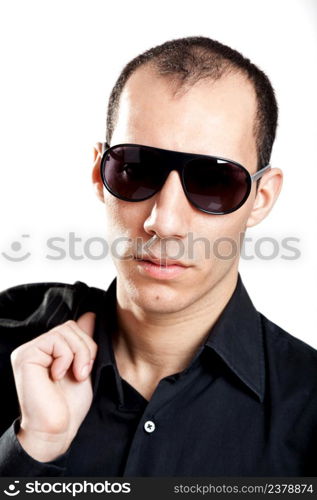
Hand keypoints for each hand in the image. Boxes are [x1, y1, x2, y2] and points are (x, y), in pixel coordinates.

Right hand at [10, 312, 96, 461]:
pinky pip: (55, 341)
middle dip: (85, 348)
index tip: (86, 368)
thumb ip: (83, 341)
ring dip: (79, 354)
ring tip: (75, 375)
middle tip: (82, 373)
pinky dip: (66, 358)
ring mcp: (28, 351)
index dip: (87, 344)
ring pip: (65, 332)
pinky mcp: (25, 357)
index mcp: (46, 350)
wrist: (57, 429)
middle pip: (70, 326)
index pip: (72, 328)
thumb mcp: (83, 366)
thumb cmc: (69, 405)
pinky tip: (58, 376)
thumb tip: (90, 315)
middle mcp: (34, 348)